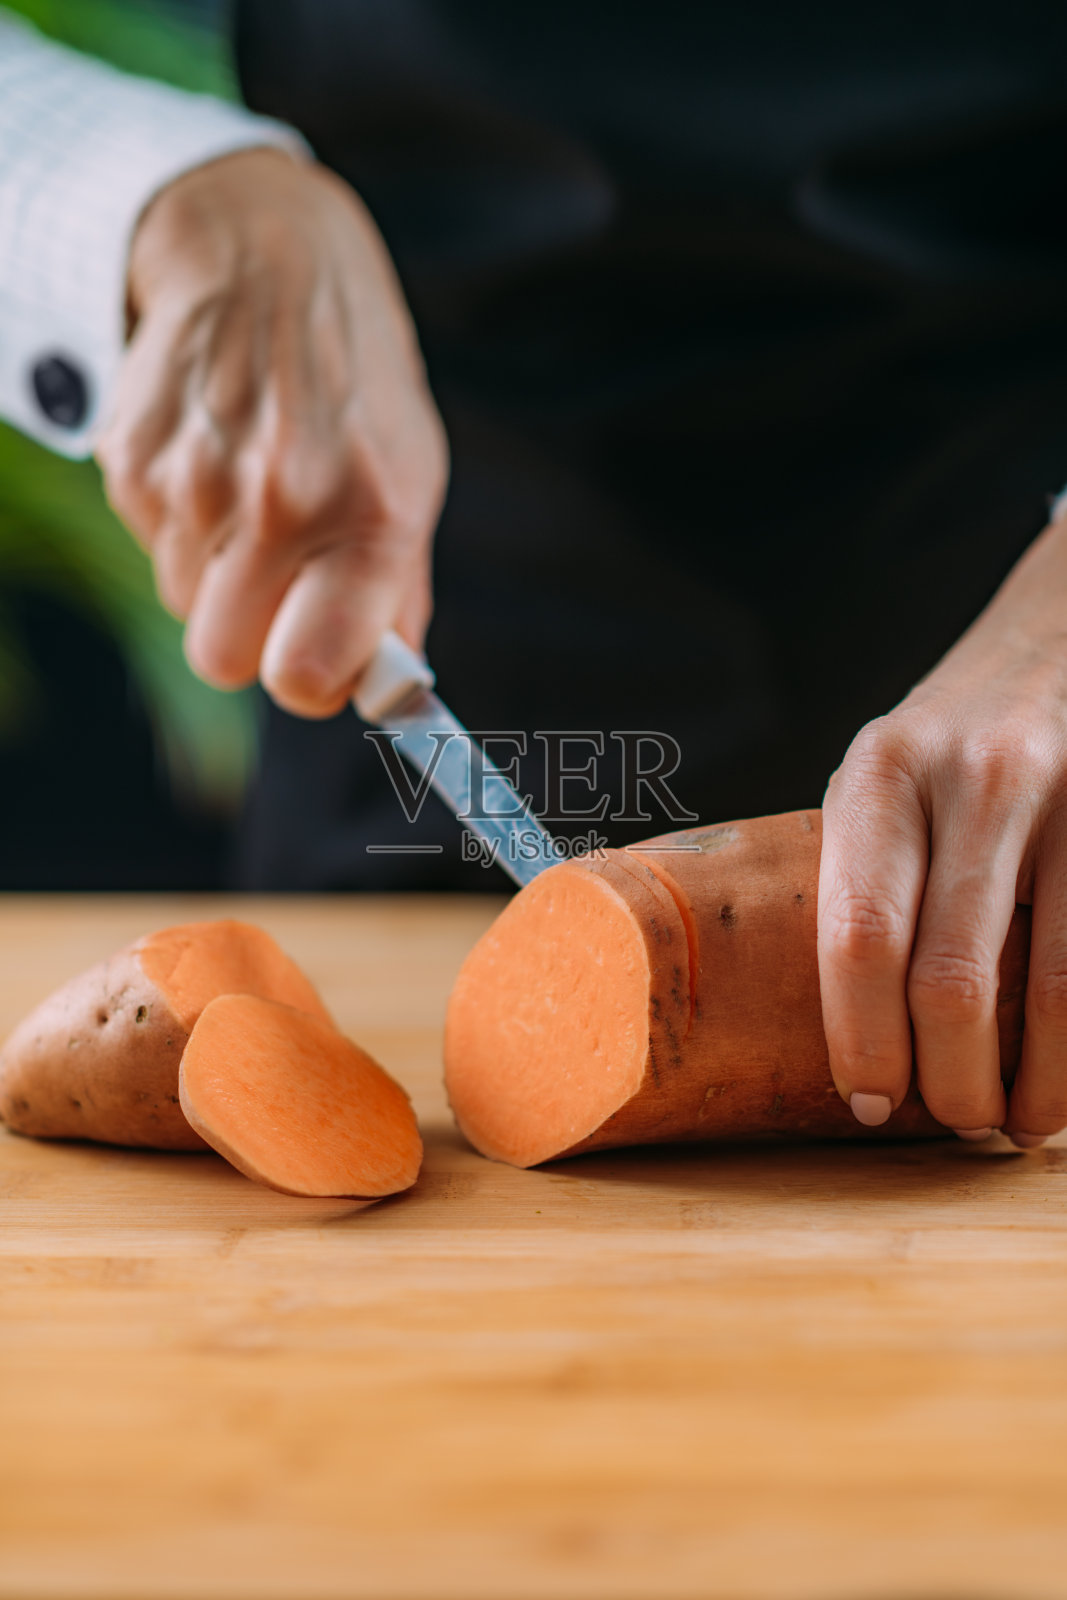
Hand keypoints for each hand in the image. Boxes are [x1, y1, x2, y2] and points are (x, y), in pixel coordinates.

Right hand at [96, 148, 447, 716]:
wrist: (263, 252)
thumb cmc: (353, 379)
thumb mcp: (412, 470)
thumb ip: (398, 589)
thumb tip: (384, 688)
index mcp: (370, 514)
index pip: (308, 672)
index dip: (312, 683)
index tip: (320, 665)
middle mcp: (280, 500)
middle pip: (226, 658)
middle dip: (252, 639)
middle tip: (281, 587)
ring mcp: (195, 480)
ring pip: (185, 604)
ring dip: (217, 572)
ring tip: (251, 491)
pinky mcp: (131, 461)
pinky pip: (152, 547)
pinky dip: (182, 523)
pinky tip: (214, 457)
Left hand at [818, 508, 1066, 1148]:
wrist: (1056, 637)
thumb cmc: (948, 738)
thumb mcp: (879, 780)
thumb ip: (863, 881)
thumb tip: (862, 1041)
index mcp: (884, 775)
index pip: (860, 937)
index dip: (864, 1042)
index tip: (870, 1103)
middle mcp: (978, 781)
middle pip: (954, 980)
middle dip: (953, 1082)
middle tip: (956, 1123)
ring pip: (1057, 988)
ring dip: (1040, 1085)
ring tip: (1022, 1124)